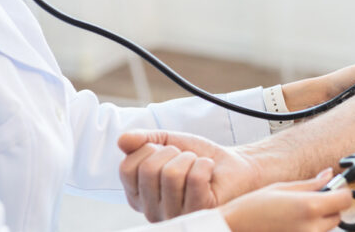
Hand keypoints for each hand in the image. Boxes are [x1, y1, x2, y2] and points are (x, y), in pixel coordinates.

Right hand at [118, 131, 262, 220]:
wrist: (233, 166)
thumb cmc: (199, 158)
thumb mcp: (167, 143)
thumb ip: (143, 140)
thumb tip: (121, 140)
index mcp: (139, 195)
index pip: (127, 168)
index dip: (148, 149)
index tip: (164, 151)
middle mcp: (152, 210)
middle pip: (148, 170)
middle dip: (171, 152)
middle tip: (184, 157)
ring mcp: (175, 215)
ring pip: (171, 174)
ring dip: (189, 159)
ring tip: (197, 164)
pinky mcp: (199, 212)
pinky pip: (194, 179)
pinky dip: (204, 165)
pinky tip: (208, 171)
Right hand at [221, 168, 352, 231]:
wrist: (232, 229)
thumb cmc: (252, 208)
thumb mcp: (282, 187)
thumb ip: (311, 183)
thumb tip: (329, 174)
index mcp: (310, 207)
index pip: (345, 200)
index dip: (340, 191)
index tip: (333, 188)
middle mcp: (312, 228)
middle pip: (337, 216)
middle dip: (328, 206)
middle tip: (308, 199)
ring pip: (326, 228)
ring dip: (318, 219)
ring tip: (294, 213)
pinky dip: (308, 229)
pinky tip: (290, 223)